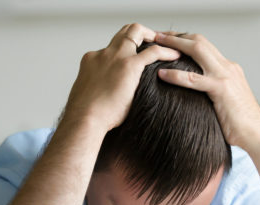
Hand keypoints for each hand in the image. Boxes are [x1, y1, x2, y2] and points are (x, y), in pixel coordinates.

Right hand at [62, 24, 179, 133]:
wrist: (84, 119)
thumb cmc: (87, 116)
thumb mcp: (90, 96)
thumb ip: (99, 89)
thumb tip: (107, 99)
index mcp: (92, 60)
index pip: (110, 47)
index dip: (124, 49)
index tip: (134, 56)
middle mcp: (103, 53)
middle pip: (123, 32)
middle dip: (140, 34)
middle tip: (154, 43)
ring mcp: (115, 56)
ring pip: (136, 31)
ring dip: (153, 35)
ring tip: (167, 45)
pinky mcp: (129, 65)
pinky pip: (153, 51)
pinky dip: (166, 51)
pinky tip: (175, 57)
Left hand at [154, 32, 259, 151]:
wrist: (257, 134)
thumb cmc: (240, 123)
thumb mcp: (226, 100)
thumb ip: (213, 91)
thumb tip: (195, 94)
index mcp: (229, 69)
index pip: (205, 46)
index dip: (185, 40)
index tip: (168, 40)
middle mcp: (228, 67)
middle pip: (200, 41)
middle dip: (176, 36)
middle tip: (157, 36)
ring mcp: (225, 76)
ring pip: (197, 50)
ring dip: (174, 44)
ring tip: (155, 45)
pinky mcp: (221, 89)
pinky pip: (194, 79)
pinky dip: (176, 75)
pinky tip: (162, 74)